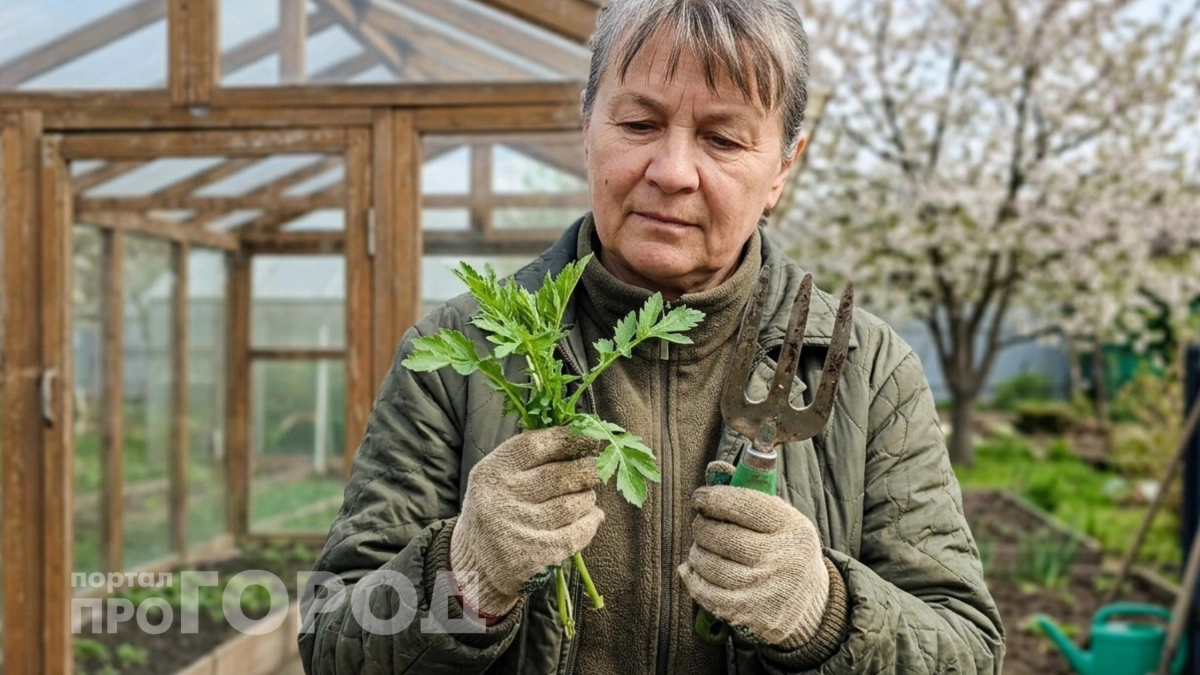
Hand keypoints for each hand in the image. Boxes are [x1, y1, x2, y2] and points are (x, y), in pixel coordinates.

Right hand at [451, 426, 604, 616]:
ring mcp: (519, 528)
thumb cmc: (495, 509)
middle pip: (560, 476)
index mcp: (492, 471)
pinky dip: (590, 523)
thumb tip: (580, 438)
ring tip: (586, 495)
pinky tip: (592, 517)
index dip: (568, 439)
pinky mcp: (535, 555)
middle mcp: (503, 498)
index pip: (536, 445)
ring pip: (573, 504)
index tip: (588, 438)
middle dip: (586, 470)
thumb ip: (531, 458)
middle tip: (594, 470)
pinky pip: (577, 534)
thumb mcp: (497, 478)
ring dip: (587, 497)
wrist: (474, 564)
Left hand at [678, 474, 829, 648]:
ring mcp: (765, 588)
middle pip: (722, 536)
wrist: (812, 604)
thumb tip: (715, 469)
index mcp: (791, 527)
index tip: (699, 498)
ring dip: (696, 553)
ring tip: (701, 548)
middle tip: (701, 525)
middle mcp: (781, 557)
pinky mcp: (751, 613)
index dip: (713, 498)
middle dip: (702, 527)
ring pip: (710, 564)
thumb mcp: (783, 521)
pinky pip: (707, 593)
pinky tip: (691, 570)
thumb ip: (750, 497)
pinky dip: (692, 579)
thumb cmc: (787, 551)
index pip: (743, 505)